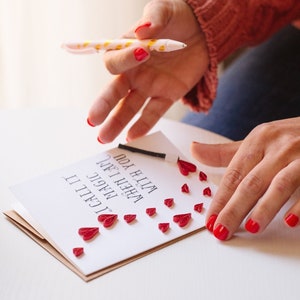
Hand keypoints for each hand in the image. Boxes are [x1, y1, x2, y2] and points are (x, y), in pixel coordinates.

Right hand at [88, 0, 208, 142]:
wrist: (202, 33)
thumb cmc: (178, 19)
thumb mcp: (165, 10)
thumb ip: (154, 16)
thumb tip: (142, 30)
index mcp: (128, 50)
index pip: (114, 61)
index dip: (123, 60)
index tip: (142, 52)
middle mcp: (135, 72)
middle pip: (115, 92)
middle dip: (104, 105)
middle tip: (93, 121)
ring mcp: (150, 86)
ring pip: (130, 107)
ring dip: (118, 122)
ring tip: (106, 137)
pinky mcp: (167, 95)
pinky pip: (154, 112)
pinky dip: (144, 125)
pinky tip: (133, 136)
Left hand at [191, 117, 299, 239]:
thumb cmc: (288, 138)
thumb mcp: (257, 141)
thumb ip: (225, 152)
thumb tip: (194, 150)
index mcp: (258, 140)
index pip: (233, 174)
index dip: (220, 199)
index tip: (210, 219)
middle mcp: (278, 146)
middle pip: (251, 182)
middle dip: (234, 209)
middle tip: (221, 231)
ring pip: (279, 185)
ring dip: (264, 208)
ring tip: (251, 228)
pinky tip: (291, 221)